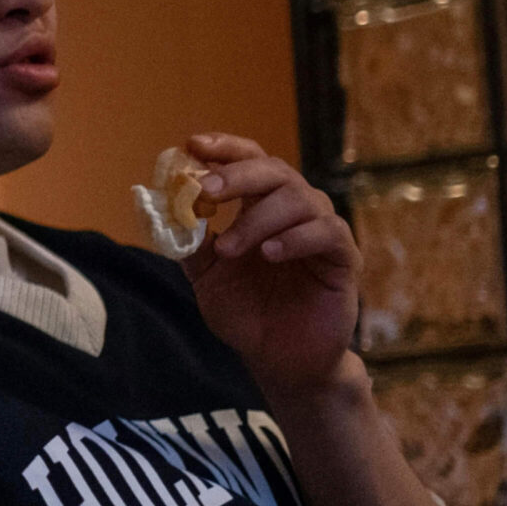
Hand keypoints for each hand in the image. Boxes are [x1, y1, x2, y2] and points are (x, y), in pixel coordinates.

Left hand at [177, 133, 358, 396]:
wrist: (279, 360)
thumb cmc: (246, 312)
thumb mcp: (205, 276)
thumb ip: (188, 242)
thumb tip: (161, 207)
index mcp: (259, 206)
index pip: (248, 160)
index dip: (224, 147)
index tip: (192, 145)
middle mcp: (293, 211)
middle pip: (273, 170)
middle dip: (238, 174)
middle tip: (208, 190)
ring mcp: (321, 231)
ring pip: (299, 199)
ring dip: (257, 219)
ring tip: (230, 249)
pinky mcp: (344, 258)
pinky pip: (327, 233)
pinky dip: (295, 238)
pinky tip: (270, 254)